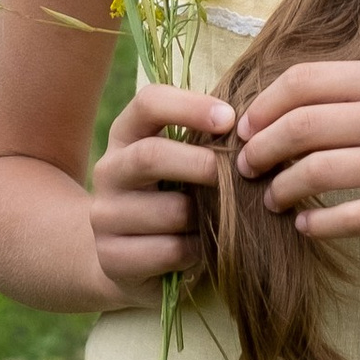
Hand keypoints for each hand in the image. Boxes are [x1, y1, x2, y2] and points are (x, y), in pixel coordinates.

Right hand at [87, 82, 234, 305]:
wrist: (126, 256)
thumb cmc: (169, 194)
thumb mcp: (178, 161)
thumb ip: (202, 143)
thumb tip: (255, 133)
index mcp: (125, 133)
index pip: (148, 103)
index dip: (190, 106)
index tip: (229, 119)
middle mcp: (108, 169)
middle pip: (151, 155)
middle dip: (201, 164)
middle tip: (237, 173)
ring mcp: (104, 215)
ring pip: (169, 211)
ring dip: (205, 216)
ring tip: (222, 219)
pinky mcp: (112, 257)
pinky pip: (170, 250)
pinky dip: (197, 249)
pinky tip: (203, 247)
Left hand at [235, 57, 359, 250]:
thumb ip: (345, 101)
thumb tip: (266, 115)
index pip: (303, 80)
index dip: (263, 106)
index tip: (244, 131)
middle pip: (302, 123)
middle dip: (262, 149)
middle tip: (246, 169)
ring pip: (319, 169)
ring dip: (282, 189)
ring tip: (273, 201)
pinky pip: (352, 217)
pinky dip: (318, 224)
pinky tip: (306, 227)